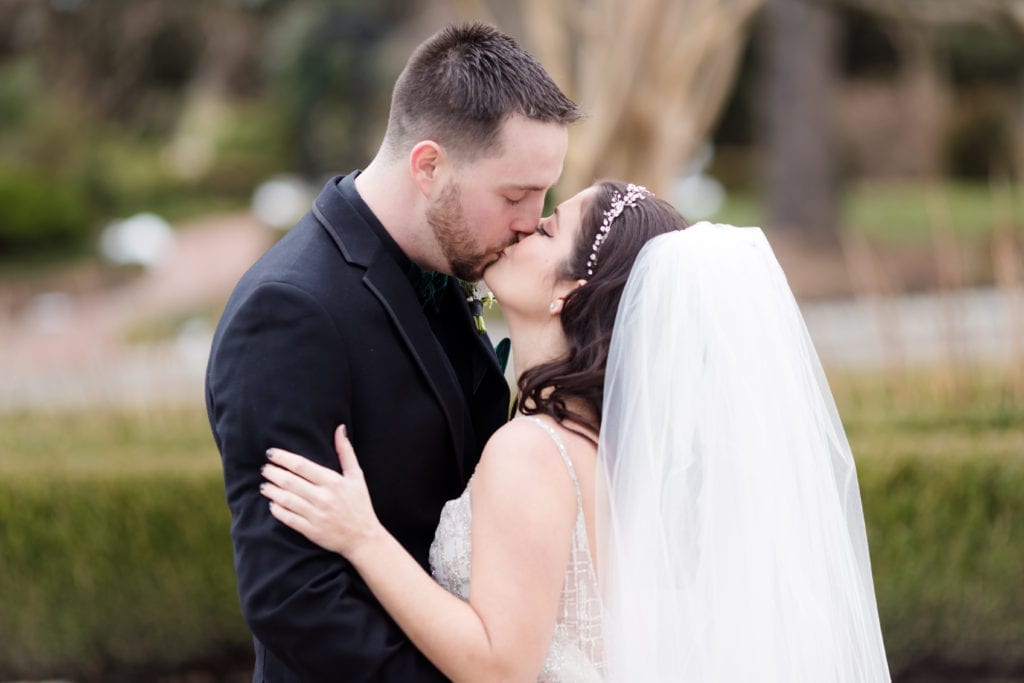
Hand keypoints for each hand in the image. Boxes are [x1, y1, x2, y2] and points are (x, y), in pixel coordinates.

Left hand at [261, 425, 381, 556]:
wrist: (363, 537)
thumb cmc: (360, 504)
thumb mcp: (356, 476)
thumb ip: (346, 451)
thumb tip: (340, 428)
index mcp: (333, 482)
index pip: (301, 466)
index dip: (283, 458)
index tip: (271, 453)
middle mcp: (323, 497)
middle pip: (290, 481)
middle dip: (273, 473)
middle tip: (264, 469)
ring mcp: (316, 515)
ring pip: (286, 499)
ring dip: (271, 491)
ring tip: (264, 485)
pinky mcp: (311, 531)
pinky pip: (288, 518)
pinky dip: (277, 510)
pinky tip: (272, 504)